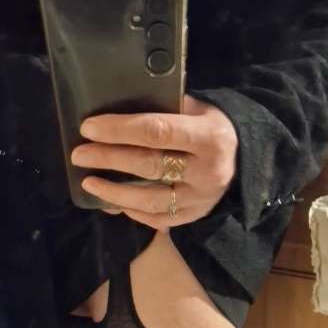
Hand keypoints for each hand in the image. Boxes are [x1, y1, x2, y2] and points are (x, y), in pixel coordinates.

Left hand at [71, 95, 237, 229]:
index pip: (157, 132)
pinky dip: (134, 212)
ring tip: (89, 182)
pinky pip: (159, 219)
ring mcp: (201, 198)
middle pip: (149, 165)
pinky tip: (114, 203)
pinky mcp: (196, 216)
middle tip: (80, 155)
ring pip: (151, 199)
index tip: (89, 128)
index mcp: (208, 138)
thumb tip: (118, 109)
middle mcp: (206, 171)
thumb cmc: (212, 127)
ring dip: (115, 192)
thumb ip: (166, 110)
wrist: (247, 160)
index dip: (119, 130)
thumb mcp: (198, 109)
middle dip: (109, 159)